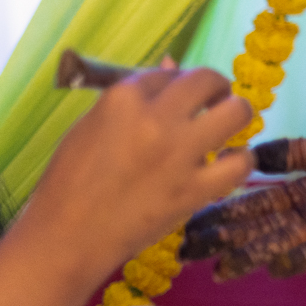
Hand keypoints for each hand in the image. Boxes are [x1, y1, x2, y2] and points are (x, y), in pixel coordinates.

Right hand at [22, 66, 254, 286]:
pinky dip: (241, 161)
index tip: (179, 101)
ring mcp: (178, 153)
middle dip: (216, 87)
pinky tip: (229, 164)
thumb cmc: (69, 182)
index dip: (178, 84)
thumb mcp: (92, 126)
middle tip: (214, 103)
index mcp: (123, 97)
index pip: (169, 73)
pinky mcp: (194, 189)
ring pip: (237, 112)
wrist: (64, 240)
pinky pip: (241, 163)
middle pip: (208, 80)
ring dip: (236, 115)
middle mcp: (155, 117)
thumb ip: (135, 98)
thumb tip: (173, 65)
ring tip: (226, 129)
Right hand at [180, 130, 305, 279]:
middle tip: (185, 252)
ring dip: (255, 256)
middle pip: (264, 226)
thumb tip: (256, 152)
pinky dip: (305, 256)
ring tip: (221, 269)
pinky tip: (276, 267)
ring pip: (288, 242)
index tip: (188, 221)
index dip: (224, 211)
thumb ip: (303, 150)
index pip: (257, 200)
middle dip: (227, 239)